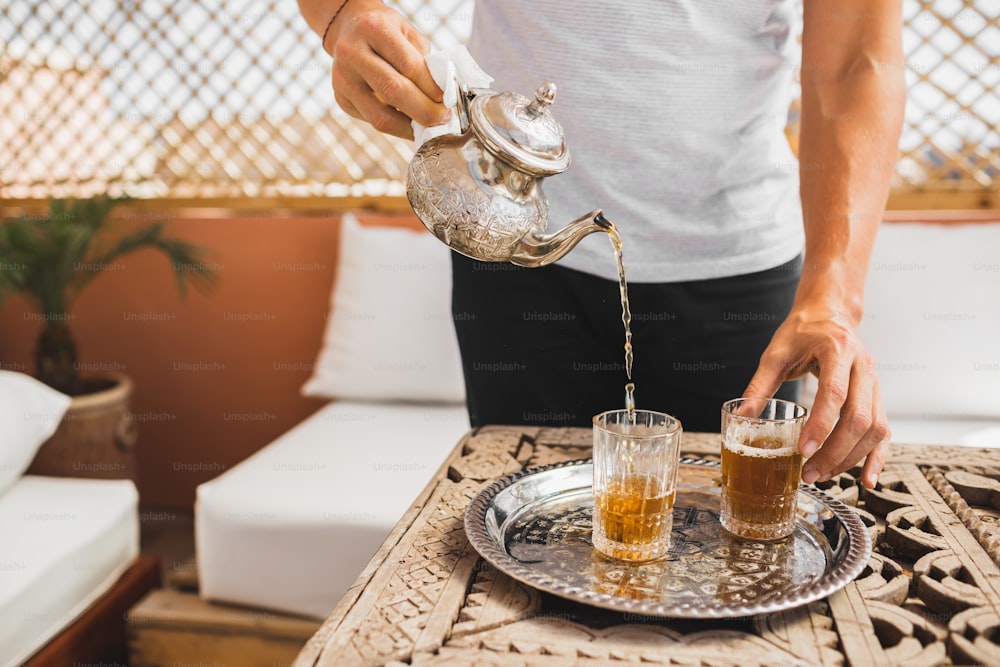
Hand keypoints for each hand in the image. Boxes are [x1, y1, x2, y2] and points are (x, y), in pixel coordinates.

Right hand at [324, 0, 449, 138]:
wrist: (350, 29)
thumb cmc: (388, 33)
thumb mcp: (409, 34)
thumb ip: (425, 62)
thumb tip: (443, 99)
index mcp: (373, 28)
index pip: (408, 66)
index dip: (431, 88)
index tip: (448, 100)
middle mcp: (352, 52)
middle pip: (393, 91)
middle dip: (424, 111)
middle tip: (443, 118)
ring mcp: (342, 79)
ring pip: (380, 116)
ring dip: (410, 127)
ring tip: (429, 127)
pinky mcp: (341, 99)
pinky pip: (373, 121)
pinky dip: (397, 127)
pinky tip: (410, 123)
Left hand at [743, 307, 889, 489]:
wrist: (830, 314)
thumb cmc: (802, 332)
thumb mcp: (775, 353)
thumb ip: (759, 386)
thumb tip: (740, 416)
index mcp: (838, 350)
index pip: (835, 394)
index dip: (821, 425)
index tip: (804, 450)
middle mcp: (863, 367)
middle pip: (859, 417)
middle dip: (835, 450)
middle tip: (810, 471)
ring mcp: (876, 382)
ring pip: (875, 428)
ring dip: (851, 457)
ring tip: (823, 474)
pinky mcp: (879, 396)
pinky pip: (885, 430)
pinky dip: (877, 456)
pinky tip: (866, 479)